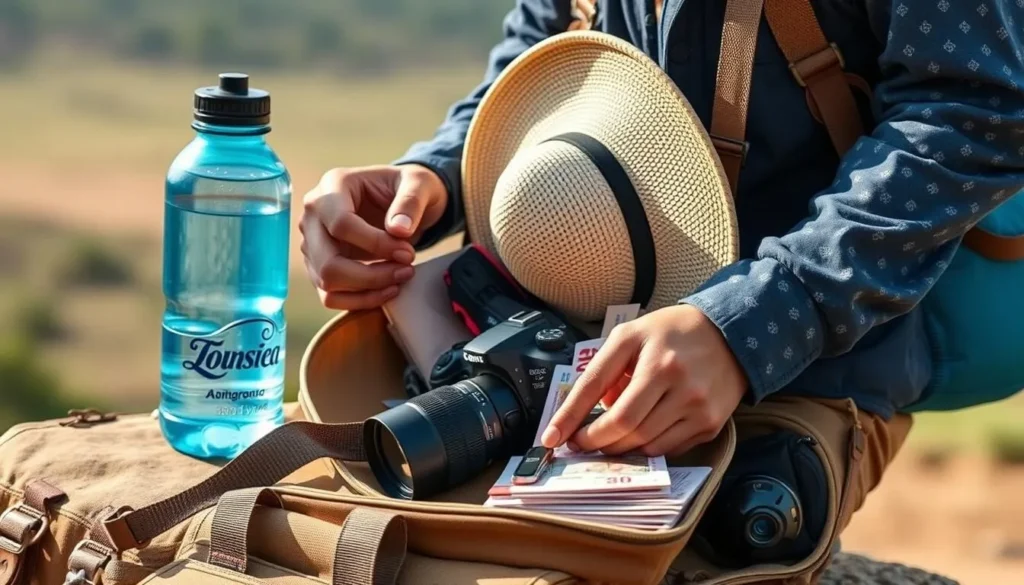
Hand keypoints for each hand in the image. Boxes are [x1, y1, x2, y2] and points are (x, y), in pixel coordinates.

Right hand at [300, 164, 447, 309]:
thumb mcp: (420, 184)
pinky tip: (388, 289)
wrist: (402, 200)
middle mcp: (314, 215)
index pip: (341, 224)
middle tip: (407, 270)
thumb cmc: (408, 187)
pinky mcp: (320, 265)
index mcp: (333, 186)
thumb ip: (411, 202)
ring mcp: (313, 243)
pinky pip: (331, 295)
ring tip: (401, 278)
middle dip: (372, 275)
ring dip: (368, 290)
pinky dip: (361, 300)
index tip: (408, 252)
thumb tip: (398, 230)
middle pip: (328, 262)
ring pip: (327, 283)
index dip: (377, 244)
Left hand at [540, 304, 747, 457]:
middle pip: (622, 426)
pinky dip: (648, 448)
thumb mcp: (631, 336)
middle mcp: (674, 379)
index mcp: (648, 353)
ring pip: (645, 444)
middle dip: (595, 440)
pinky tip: (641, 436)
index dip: (570, 417)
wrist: (731, 334)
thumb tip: (592, 412)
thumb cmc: (671, 334)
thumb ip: (605, 369)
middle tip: (581, 443)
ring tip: (609, 440)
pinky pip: (669, 449)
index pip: (597, 390)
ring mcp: (696, 405)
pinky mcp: (710, 423)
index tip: (551, 438)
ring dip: (620, 448)